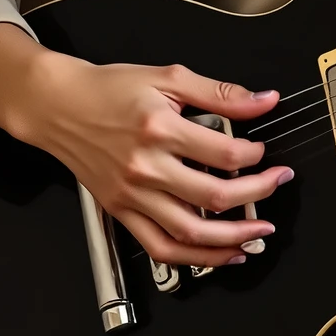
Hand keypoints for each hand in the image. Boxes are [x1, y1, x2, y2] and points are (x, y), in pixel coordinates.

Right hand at [0, 22, 295, 267]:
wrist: (59, 106)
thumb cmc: (108, 90)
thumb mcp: (168, 78)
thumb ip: (220, 93)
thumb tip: (263, 101)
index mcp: (159, 129)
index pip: (224, 155)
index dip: (255, 158)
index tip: (263, 154)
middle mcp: (145, 167)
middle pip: (213, 197)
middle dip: (256, 196)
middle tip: (277, 185)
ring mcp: (132, 195)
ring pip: (189, 232)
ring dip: (231, 240)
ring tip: (258, 234)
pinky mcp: (122, 211)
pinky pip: (160, 247)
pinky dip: (194, 256)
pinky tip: (219, 254)